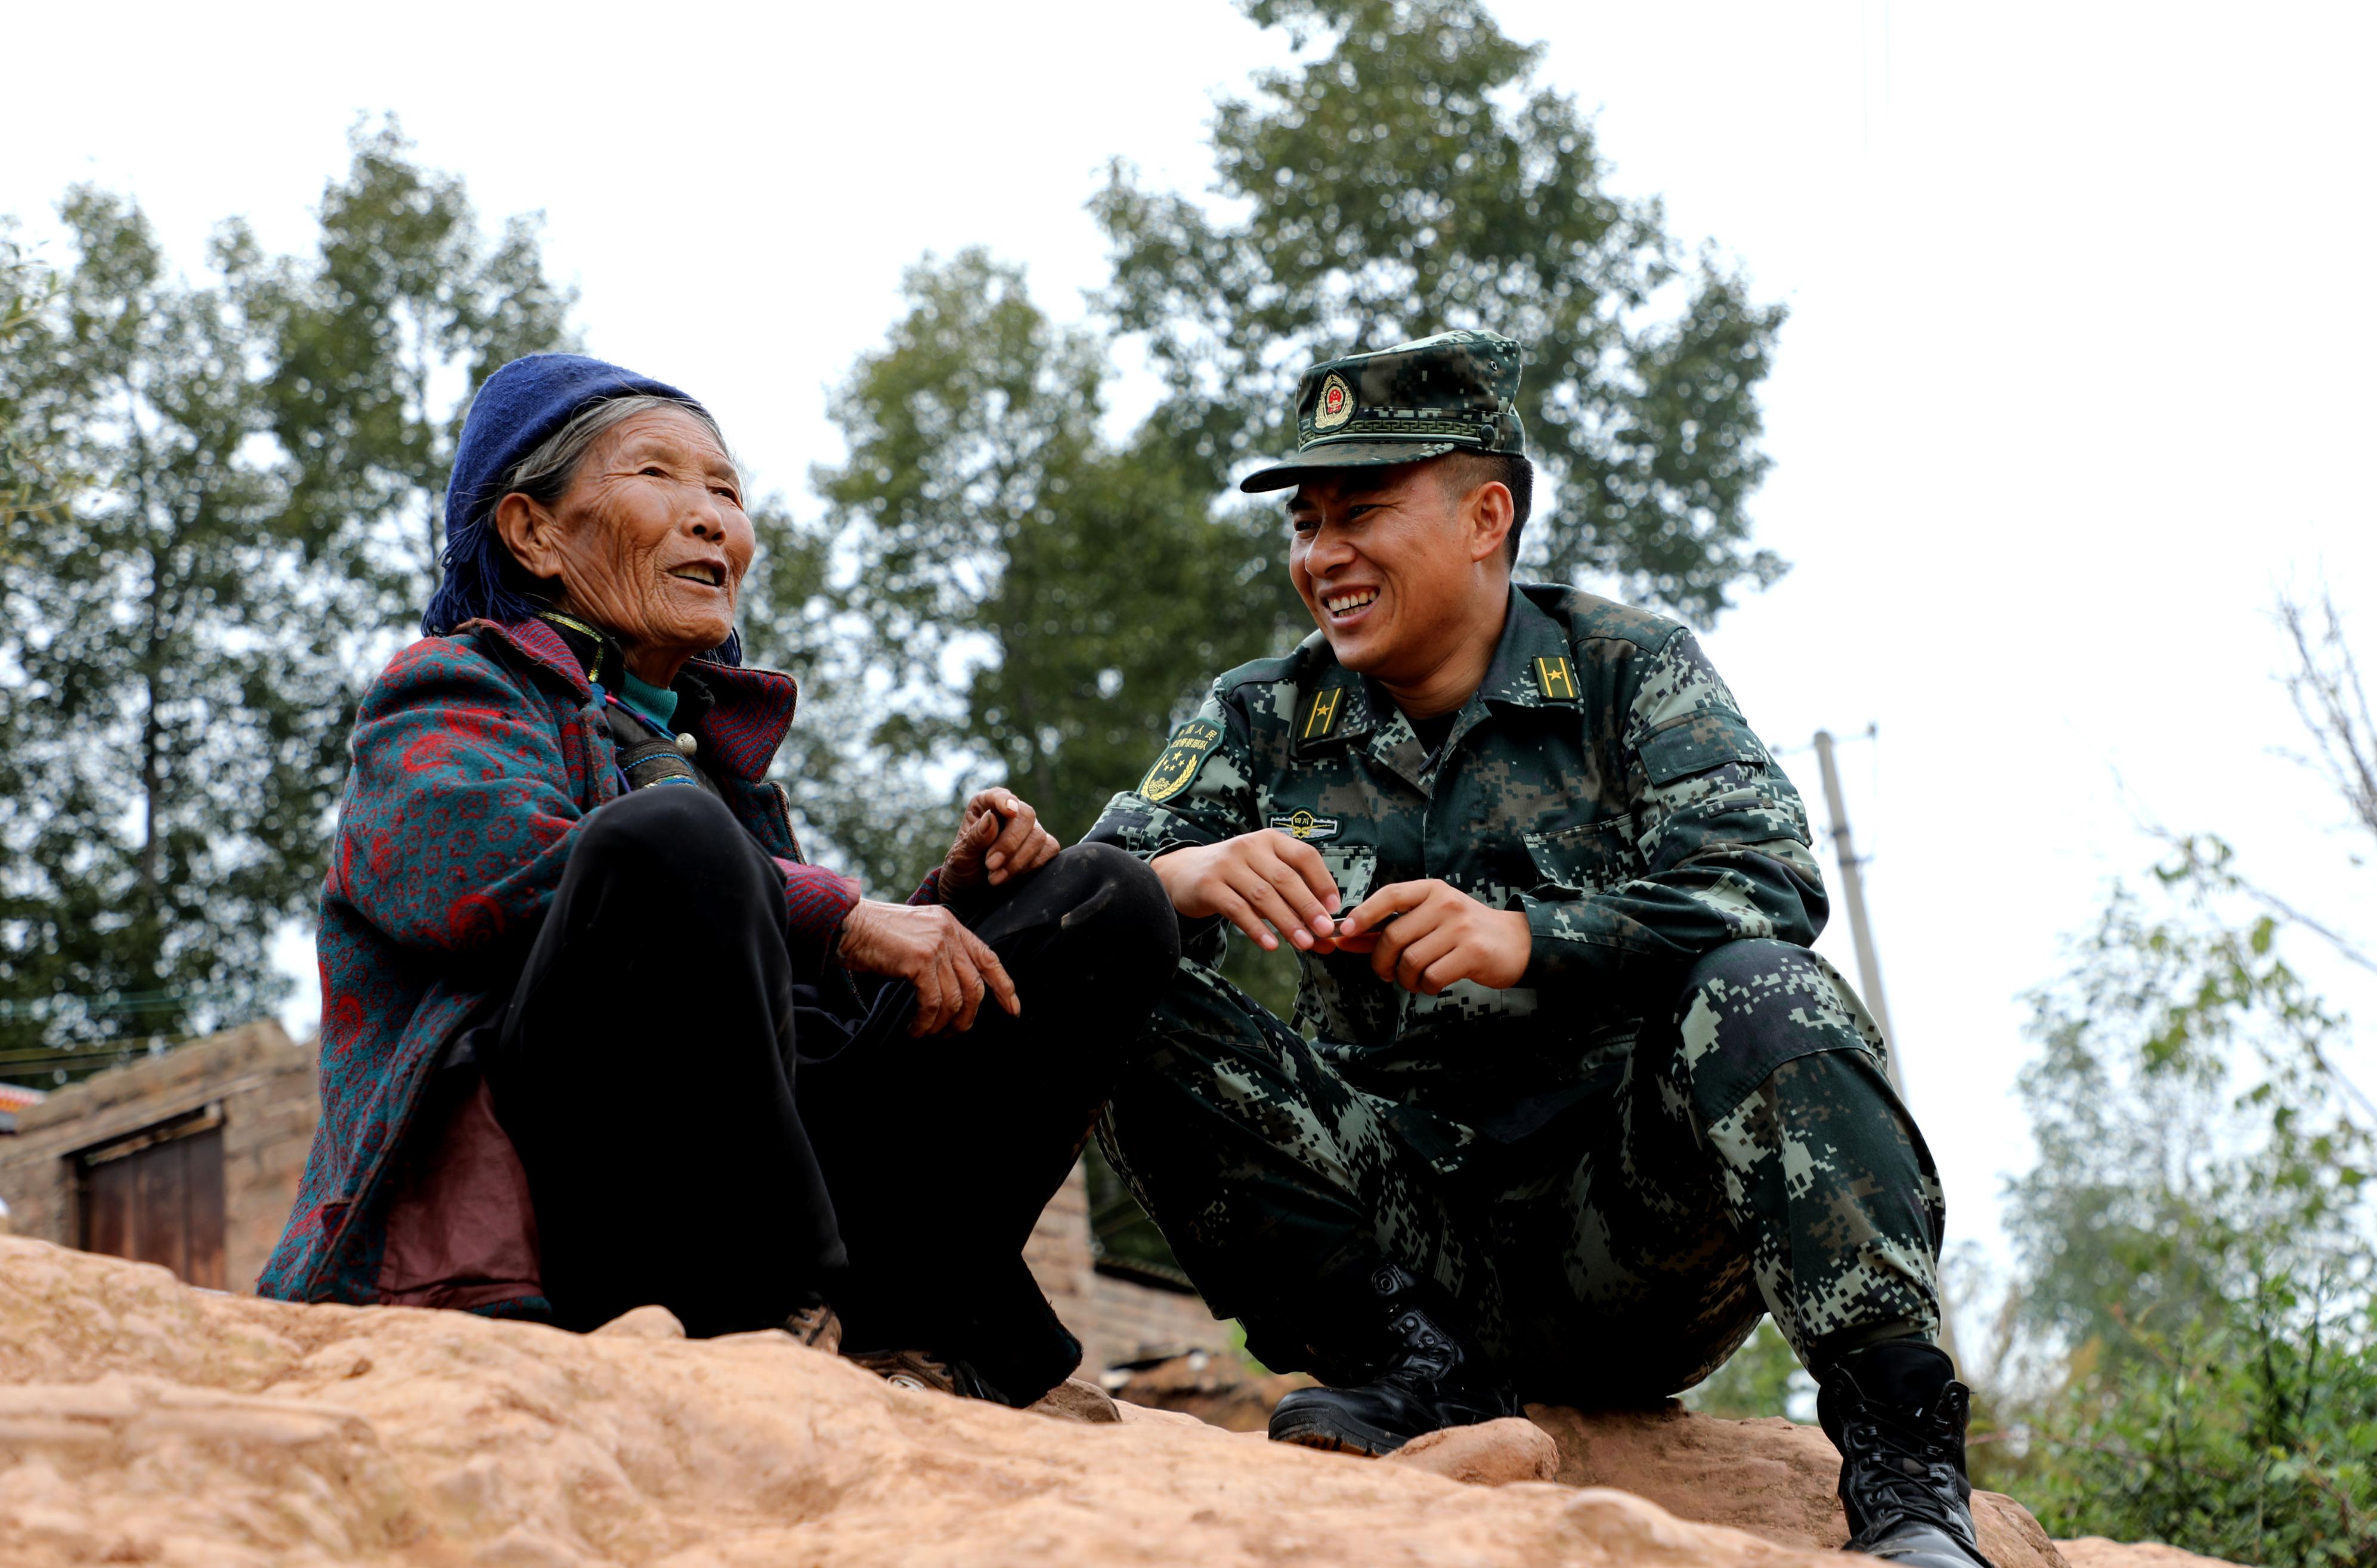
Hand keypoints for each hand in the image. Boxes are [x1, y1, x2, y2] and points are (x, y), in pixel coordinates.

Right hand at [834, 899, 1019, 1035]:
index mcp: (950, 924)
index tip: (1013, 1009)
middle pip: (975, 985)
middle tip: (953, 1034)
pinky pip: (933, 1003)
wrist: (843, 923)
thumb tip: (953, 993)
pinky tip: (914, 1030)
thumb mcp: (915, 935)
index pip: (989, 957)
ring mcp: (936, 945)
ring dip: (942, 1024)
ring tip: (927, 1034)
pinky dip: (925, 1023)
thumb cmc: (872, 935)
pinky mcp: (920, 960)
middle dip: (968, 1017)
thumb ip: (937, 952)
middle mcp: (948, 931)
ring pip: (955, 998)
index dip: (1004, 986)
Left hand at [939, 789, 1061, 898]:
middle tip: (991, 865)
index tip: (1009, 811)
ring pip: (1038, 836)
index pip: (1000, 795)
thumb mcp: (961, 854)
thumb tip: (991, 818)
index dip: (1005, 801)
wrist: (972, 887)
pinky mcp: (1042, 846)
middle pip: (1026, 815)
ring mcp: (1029, 829)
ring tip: (995, 878)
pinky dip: (1033, 865)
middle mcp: (1011, 812)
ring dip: (1018, 861)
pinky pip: (1049, 849)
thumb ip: (975, 837)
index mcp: (985, 805)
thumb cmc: (964, 865)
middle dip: (1010, 843)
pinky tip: (1013, 876)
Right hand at [1151, 830, 1341, 953]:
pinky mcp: (1208, 885)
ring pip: (1263, 895)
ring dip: (1286, 921)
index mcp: (1269, 840)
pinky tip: (1271, 945)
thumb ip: (1292, 900)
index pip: (1304, 856)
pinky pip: (1237, 909)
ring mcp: (1226, 864)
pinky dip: (1257, 928)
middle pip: (1285, 878)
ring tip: (1304, 943)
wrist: (1183, 872)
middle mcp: (1249, 846)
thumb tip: (1326, 935)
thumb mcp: (1263, 875)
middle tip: (1325, 931)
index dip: (1323, 881)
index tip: (1335, 907)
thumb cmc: (1235, 875)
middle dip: (1308, 906)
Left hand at [1333, 879, 1531, 993]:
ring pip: (1411, 960)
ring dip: (1405, 979)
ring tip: (1413, 981)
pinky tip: (1431, 985)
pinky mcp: (1473, 952)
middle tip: (1386, 973)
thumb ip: (1389, 927)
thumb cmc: (1465, 931)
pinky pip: (1432, 976)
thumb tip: (1347, 937)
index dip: (1364, 913)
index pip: (1390, 895)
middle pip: (1394, 936)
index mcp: (1432, 890)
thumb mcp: (1429, 920)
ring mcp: (1460, 928)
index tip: (1346, 931)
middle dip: (1382, 961)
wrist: (1515, 942)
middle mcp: (1445, 904)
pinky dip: (1426, 987)